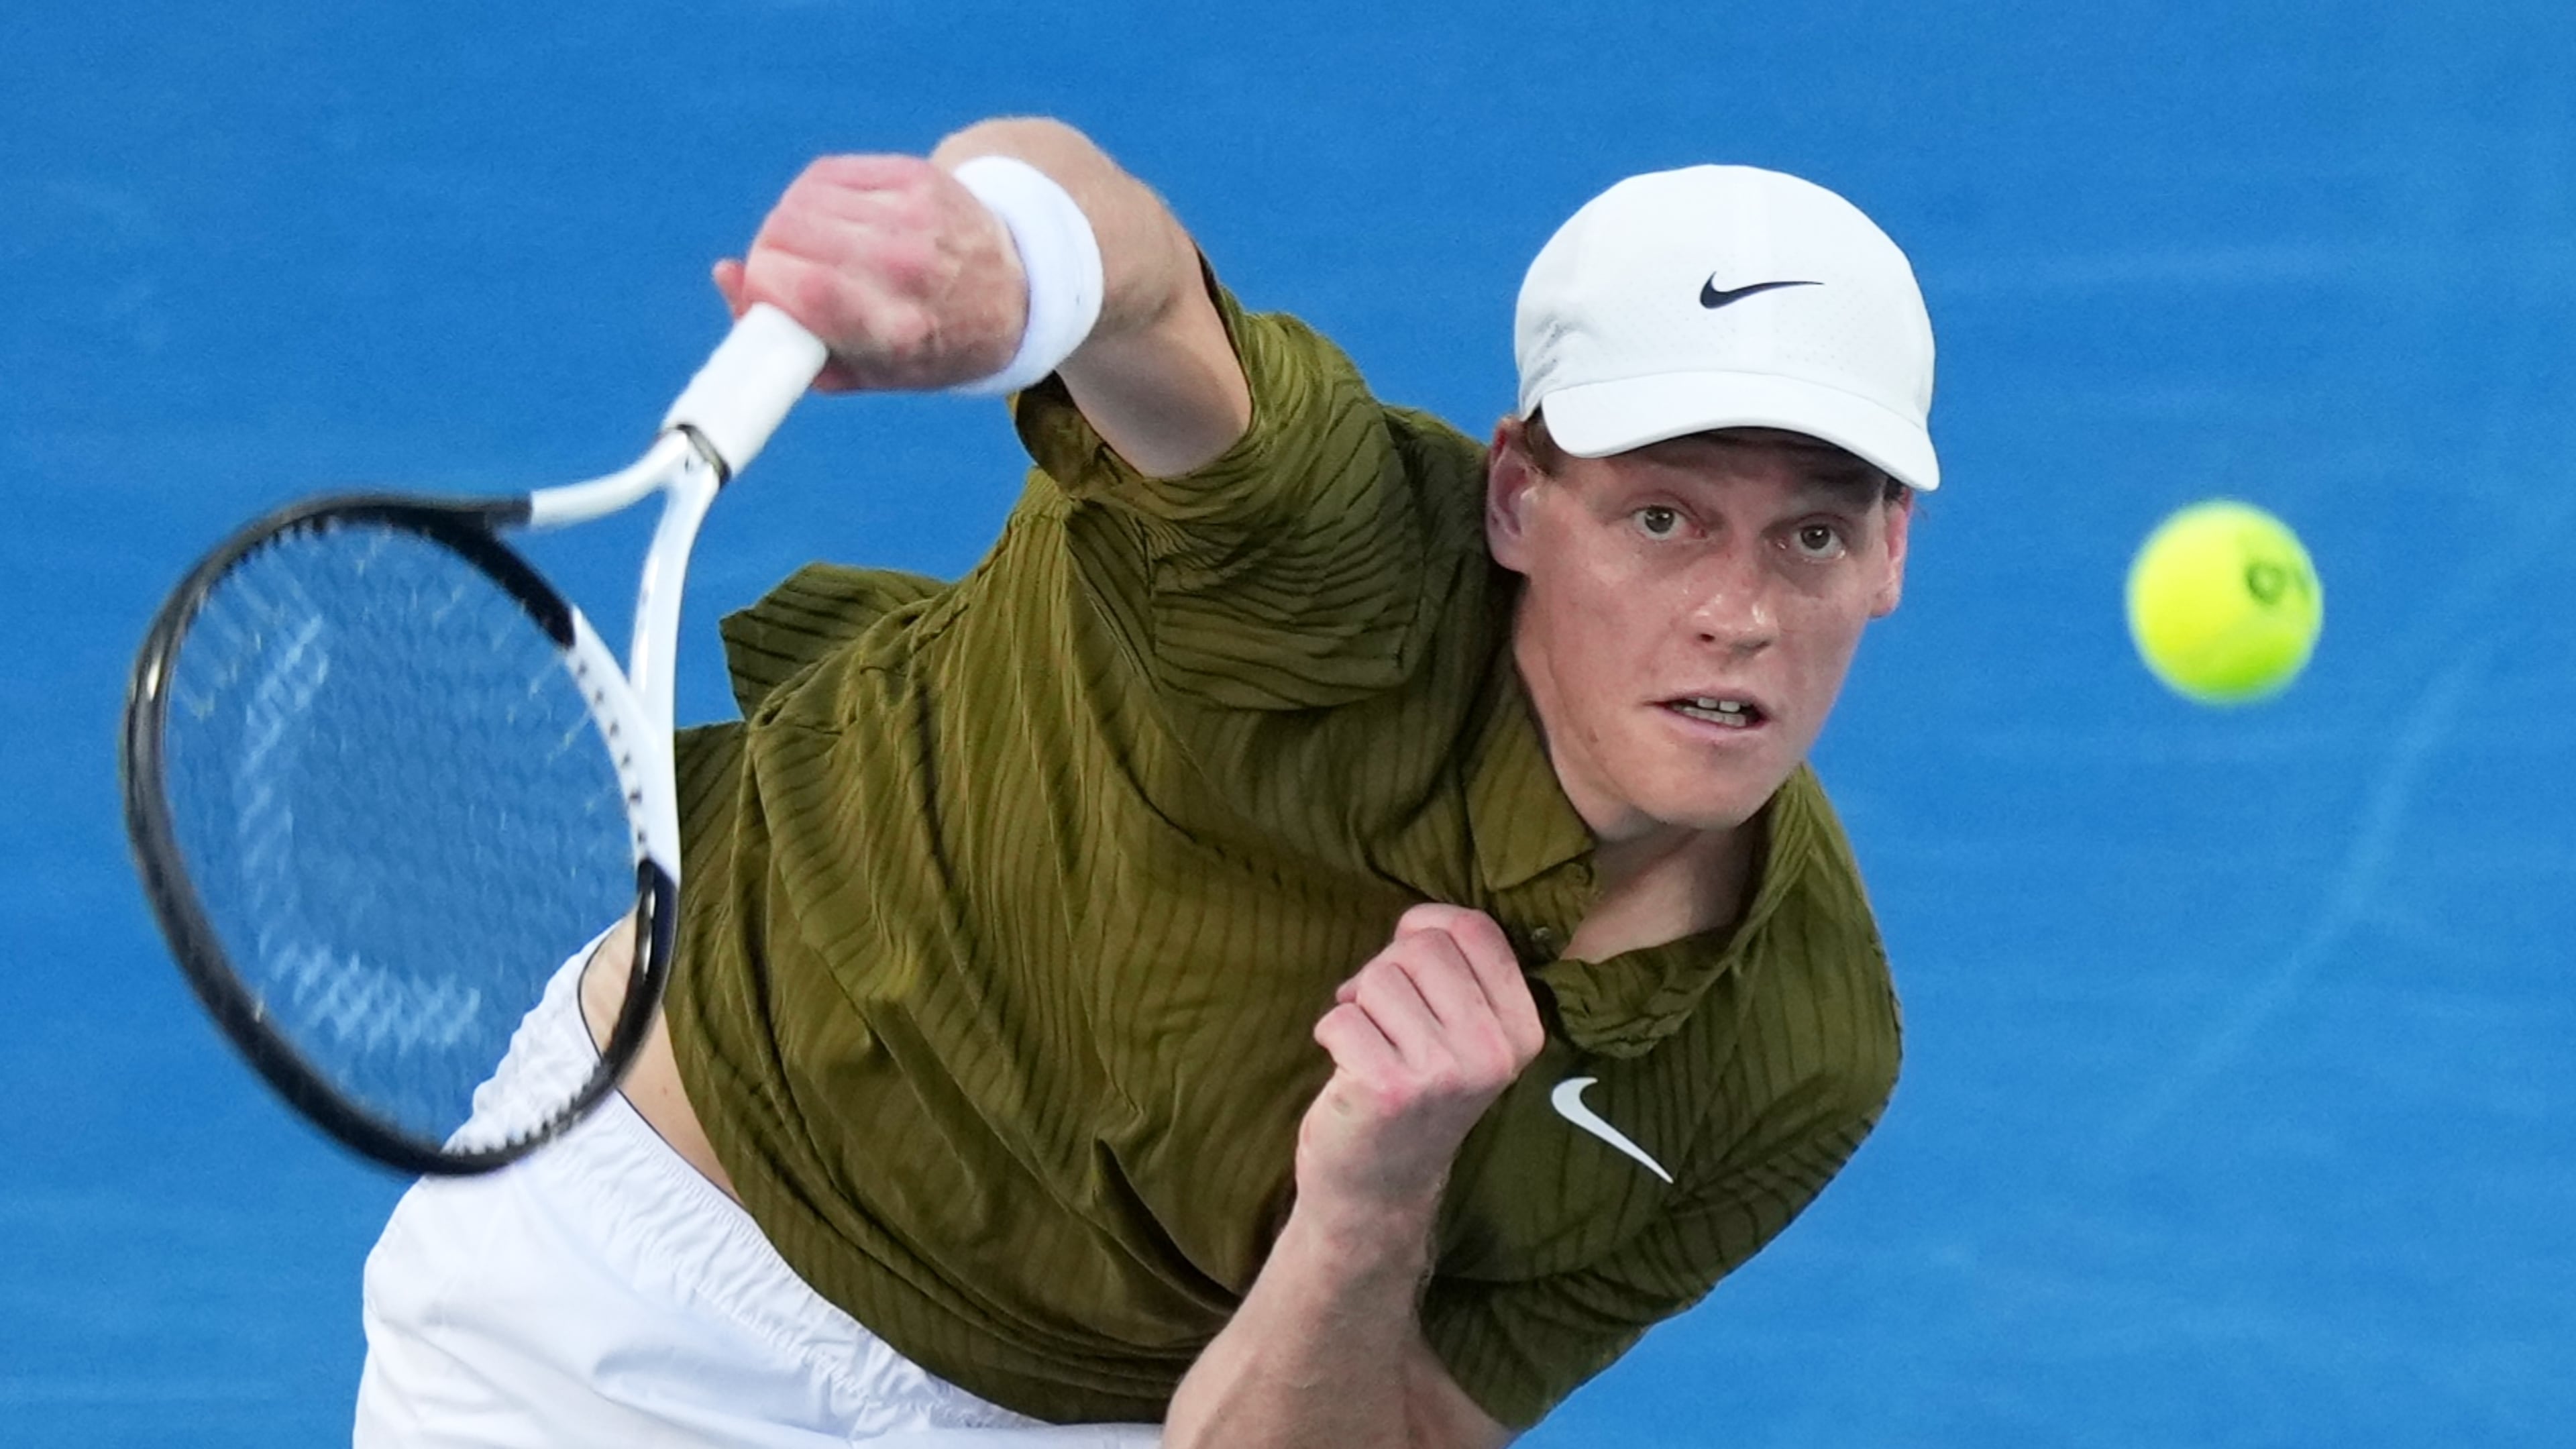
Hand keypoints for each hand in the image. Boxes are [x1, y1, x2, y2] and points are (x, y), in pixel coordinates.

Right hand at [711, 154, 1027, 392]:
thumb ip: (787, 342)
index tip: (766, 300)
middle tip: (786, 278)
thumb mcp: (865, 371)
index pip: (797, 285)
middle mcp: (909, 266)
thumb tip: (726, 275)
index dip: (762, 289)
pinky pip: (825, 174)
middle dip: (767, 257)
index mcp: (899, 328)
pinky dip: (813, 198)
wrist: (1015, 293)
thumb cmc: (928, 344)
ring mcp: (914, 214)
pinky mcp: (913, 174)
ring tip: (813, 252)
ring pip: (798, 199)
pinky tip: (832, 222)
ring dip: (788, 226)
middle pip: (785, 234)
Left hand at [1298, 905, 1547, 1217]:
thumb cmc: (1415, 1091)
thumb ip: (1456, 972)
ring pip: (1377, 979)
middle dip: (1386, 971)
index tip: (1408, 963)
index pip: (1475, 929)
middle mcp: (1492, 1050)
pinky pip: (1341, 1016)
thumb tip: (1413, 924)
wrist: (1381, 1185)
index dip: (1426, 928)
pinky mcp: (1389, 1086)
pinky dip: (1331, 1034)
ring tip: (1370, 1047)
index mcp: (1521, 1029)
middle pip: (1421, 947)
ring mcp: (1443, 1071)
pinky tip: (1348, 1070)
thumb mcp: (1465, 1034)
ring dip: (1358, 1007)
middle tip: (1384, 1020)